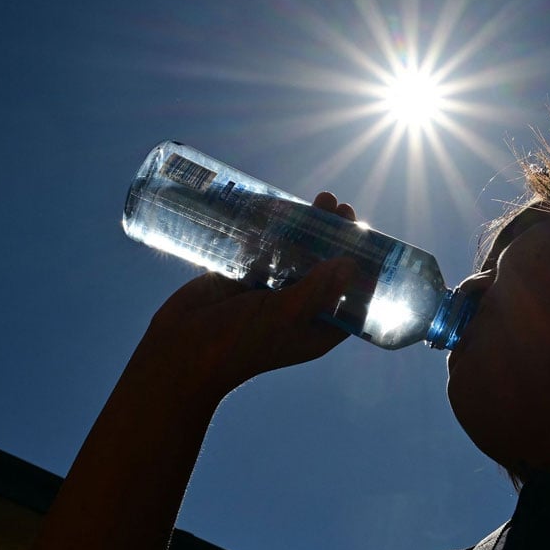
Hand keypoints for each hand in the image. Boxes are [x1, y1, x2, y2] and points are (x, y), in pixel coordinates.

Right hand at [121, 192, 359, 409]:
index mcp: (316, 329)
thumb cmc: (237, 343)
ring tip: (323, 198)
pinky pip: (267, 249)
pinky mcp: (245, 277)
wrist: (179, 350)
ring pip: (298, 254)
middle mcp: (298, 309)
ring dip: (310, 228)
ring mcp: (271, 292)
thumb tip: (351, 264)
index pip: (352, 298)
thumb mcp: (284, 316)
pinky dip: (276, 229)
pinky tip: (284, 205)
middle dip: (337, 239)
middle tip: (343, 209)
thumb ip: (316, 290)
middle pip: (326, 268)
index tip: (370, 239)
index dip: (364, 270)